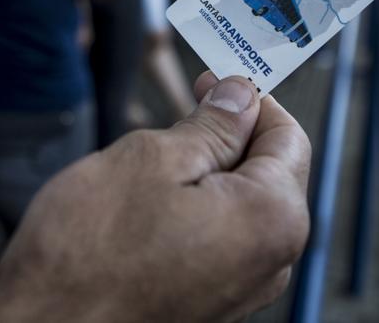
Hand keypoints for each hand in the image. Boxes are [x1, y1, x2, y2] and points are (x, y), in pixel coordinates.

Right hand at [0, 73, 310, 321]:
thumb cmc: (90, 249)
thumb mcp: (152, 159)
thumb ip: (212, 126)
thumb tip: (242, 96)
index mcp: (272, 218)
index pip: (288, 136)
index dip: (251, 98)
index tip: (211, 79)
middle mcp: (272, 263)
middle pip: (269, 174)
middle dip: (229, 137)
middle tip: (177, 114)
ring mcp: (242, 293)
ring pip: (240, 207)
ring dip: (207, 175)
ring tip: (152, 164)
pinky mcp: (211, 307)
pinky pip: (219, 242)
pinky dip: (195, 212)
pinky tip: (148, 208)